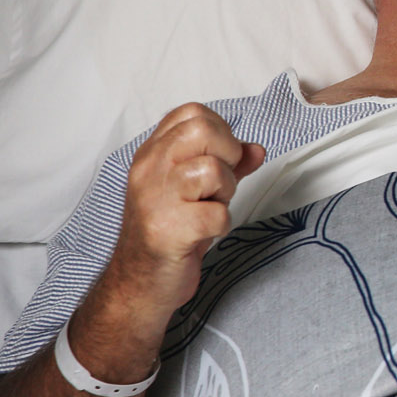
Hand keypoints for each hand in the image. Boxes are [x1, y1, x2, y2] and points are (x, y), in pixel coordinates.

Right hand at [104, 103, 265, 318]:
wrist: (139, 283)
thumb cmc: (170, 231)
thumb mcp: (199, 190)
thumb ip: (228, 164)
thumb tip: (256, 149)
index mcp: (153, 154)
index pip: (192, 113)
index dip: (220, 131)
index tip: (220, 157)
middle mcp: (149, 170)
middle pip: (202, 129)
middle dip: (226, 155)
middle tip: (217, 184)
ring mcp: (154, 199)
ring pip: (211, 170)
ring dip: (224, 192)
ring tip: (207, 208)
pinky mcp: (167, 230)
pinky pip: (217, 214)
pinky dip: (221, 225)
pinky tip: (203, 233)